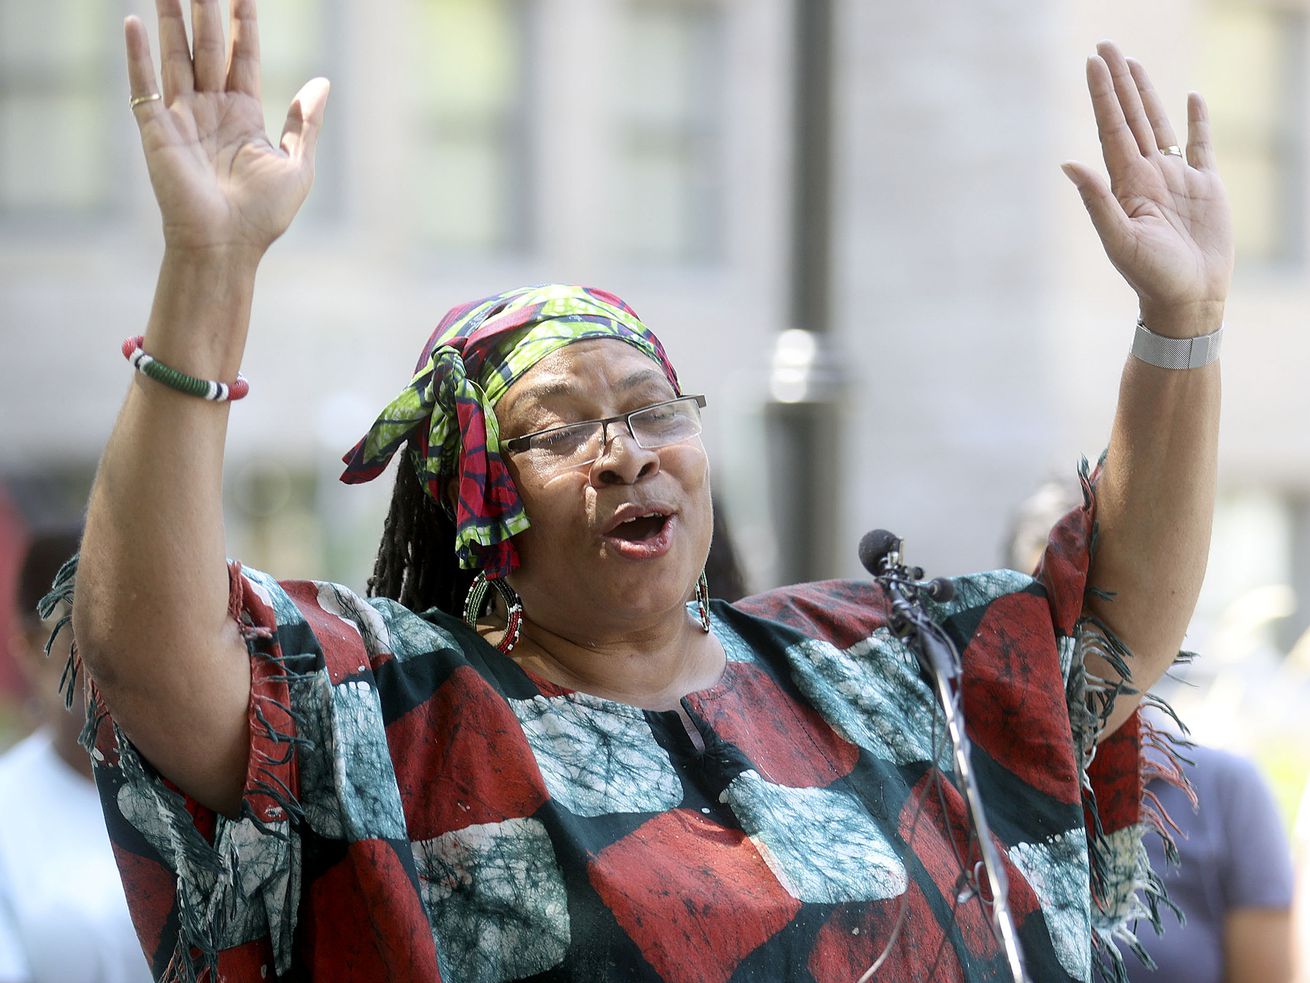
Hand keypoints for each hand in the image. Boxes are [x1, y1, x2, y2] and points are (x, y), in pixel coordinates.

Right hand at [125, 0, 329, 257]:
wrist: (226, 246)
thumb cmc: (263, 215)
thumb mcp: (297, 166)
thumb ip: (305, 123)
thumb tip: (321, 83)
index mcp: (243, 115)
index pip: (243, 55)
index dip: (244, 23)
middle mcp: (210, 110)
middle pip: (209, 47)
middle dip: (207, 10)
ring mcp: (182, 118)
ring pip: (177, 56)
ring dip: (173, 19)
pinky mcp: (157, 131)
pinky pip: (144, 86)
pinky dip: (137, 55)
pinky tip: (135, 21)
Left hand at [1062, 41, 1232, 336]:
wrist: (1188, 300)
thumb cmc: (1152, 277)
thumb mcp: (1119, 240)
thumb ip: (1096, 201)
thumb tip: (1068, 163)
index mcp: (1127, 184)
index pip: (1112, 127)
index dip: (1102, 94)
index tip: (1092, 61)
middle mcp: (1148, 175)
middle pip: (1131, 117)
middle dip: (1118, 82)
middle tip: (1106, 46)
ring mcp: (1176, 179)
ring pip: (1160, 123)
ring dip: (1146, 93)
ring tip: (1133, 63)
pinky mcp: (1206, 187)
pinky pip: (1201, 145)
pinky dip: (1198, 120)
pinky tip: (1192, 96)